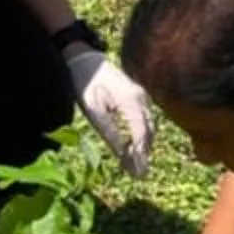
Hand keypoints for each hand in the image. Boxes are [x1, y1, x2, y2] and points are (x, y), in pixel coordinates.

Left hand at [63, 47, 154, 178]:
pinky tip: (135, 145)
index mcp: (131, 101)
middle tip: (139, 175)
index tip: (138, 173)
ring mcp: (141, 95)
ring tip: (137, 164)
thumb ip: (108, 132)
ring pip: (149, 125)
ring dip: (144, 145)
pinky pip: (144, 119)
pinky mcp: (137, 95)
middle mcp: (141, 98)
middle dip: (144, 153)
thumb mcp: (93, 110)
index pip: (141, 134)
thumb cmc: (84, 82)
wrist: (83, 58)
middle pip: (149, 131)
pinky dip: (142, 134)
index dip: (140, 155)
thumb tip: (122, 154)